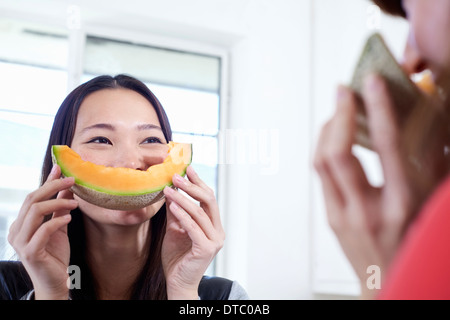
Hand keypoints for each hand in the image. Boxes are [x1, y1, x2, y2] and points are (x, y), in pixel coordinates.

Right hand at [8, 164, 77, 298]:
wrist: (55, 282)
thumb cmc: (55, 255)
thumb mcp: (59, 227)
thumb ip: (60, 208)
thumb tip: (67, 187)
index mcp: (21, 223)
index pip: (33, 197)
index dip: (47, 181)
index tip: (60, 168)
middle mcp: (17, 230)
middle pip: (32, 200)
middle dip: (53, 187)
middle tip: (72, 181)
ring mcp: (21, 242)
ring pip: (35, 211)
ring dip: (58, 202)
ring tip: (75, 203)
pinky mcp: (30, 252)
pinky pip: (43, 230)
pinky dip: (57, 220)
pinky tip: (69, 218)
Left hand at [162, 165, 224, 299]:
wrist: (177, 282)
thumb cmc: (177, 257)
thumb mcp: (175, 229)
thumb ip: (176, 212)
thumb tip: (171, 190)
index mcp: (213, 225)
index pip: (208, 198)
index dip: (198, 182)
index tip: (187, 168)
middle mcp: (218, 231)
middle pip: (208, 201)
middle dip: (192, 186)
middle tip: (176, 175)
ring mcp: (214, 240)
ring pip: (200, 212)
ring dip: (182, 198)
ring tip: (168, 189)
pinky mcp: (206, 249)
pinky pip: (194, 227)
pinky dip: (183, 215)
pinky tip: (172, 206)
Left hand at [313, 75, 420, 297]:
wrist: (392, 284)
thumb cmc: (417, 243)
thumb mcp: (432, 200)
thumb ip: (430, 160)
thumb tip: (425, 115)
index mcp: (404, 204)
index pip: (387, 147)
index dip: (379, 109)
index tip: (373, 82)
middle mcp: (369, 210)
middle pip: (339, 153)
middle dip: (340, 115)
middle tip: (344, 90)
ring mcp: (344, 216)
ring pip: (322, 162)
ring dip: (328, 129)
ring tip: (339, 109)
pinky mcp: (331, 219)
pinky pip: (321, 175)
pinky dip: (325, 148)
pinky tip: (334, 136)